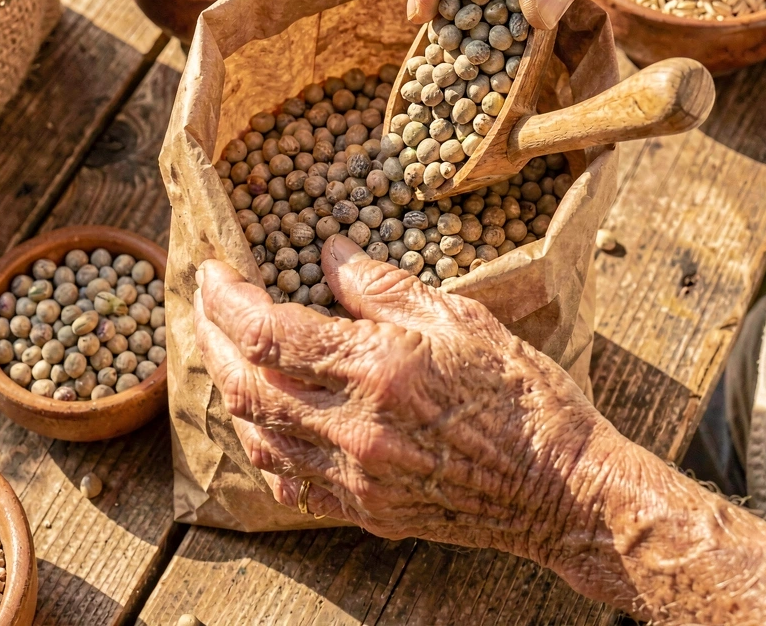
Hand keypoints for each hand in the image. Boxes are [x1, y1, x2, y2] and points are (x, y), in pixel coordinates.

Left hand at [193, 233, 603, 563]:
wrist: (558, 488)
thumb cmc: (520, 394)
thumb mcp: (458, 317)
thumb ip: (382, 285)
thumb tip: (329, 254)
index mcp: (376, 370)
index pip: (268, 332)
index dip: (226, 298)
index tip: (212, 271)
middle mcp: (352, 429)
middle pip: (244, 385)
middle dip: (211, 338)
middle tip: (207, 304)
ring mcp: (353, 478)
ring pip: (256, 436)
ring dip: (229, 389)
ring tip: (227, 352)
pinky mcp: (363, 510)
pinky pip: (288, 480)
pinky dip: (263, 442)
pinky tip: (266, 418)